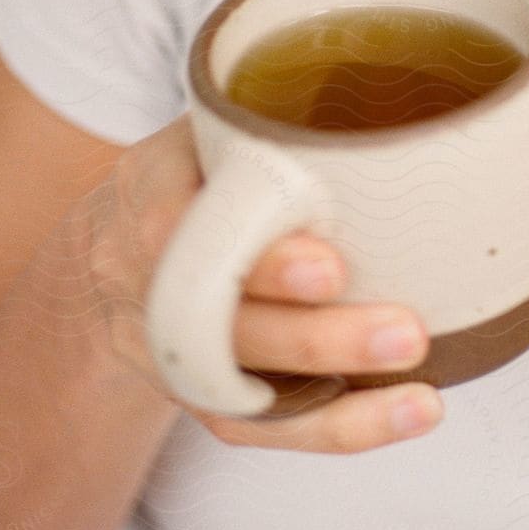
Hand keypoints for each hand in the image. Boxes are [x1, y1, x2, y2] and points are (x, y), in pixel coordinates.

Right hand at [78, 113, 443, 452]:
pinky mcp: (200, 394)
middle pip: (222, 328)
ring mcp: (171, 348)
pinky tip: (410, 413)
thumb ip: (271, 115)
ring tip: (422, 396)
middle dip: (315, 339)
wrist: (106, 253)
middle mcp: (146, 281)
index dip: (254, 260)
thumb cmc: (191, 171)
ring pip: (239, 393)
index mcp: (148, 194)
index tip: (331, 266)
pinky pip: (259, 428)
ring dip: (337, 403)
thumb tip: (399, 100)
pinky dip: (338, 428)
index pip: (184, 232)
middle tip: (407, 333)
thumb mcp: (202, 125)